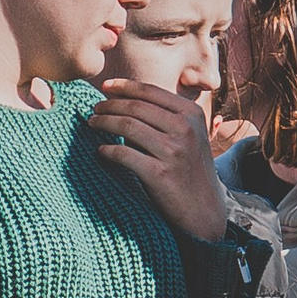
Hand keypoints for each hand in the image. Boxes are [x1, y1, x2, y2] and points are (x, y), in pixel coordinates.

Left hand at [91, 78, 229, 243]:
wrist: (204, 211)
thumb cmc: (191, 172)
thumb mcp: (191, 136)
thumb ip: (169, 118)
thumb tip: (129, 101)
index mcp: (191, 114)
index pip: (151, 92)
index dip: (125, 87)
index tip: (105, 87)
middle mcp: (184, 128)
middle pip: (136, 107)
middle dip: (110, 105)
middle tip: (94, 109)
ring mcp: (173, 151)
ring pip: (128, 126)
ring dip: (104, 123)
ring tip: (92, 124)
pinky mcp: (160, 174)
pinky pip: (124, 156)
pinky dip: (108, 151)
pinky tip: (100, 151)